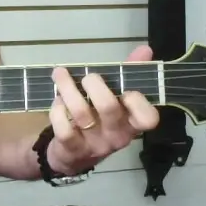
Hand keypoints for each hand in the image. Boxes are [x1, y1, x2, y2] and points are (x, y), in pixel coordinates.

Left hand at [46, 44, 159, 174]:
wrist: (73, 156)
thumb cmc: (99, 121)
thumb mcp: (116, 101)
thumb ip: (128, 75)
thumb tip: (145, 49)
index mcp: (131, 123)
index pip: (148, 118)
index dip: (138, 101)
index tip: (126, 89)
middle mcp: (116, 136)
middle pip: (109, 107)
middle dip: (95, 85)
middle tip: (87, 77)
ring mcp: (93, 144)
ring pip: (81, 113)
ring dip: (68, 89)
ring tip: (60, 75)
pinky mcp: (71, 148)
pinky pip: (63, 128)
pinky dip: (57, 109)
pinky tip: (57, 101)